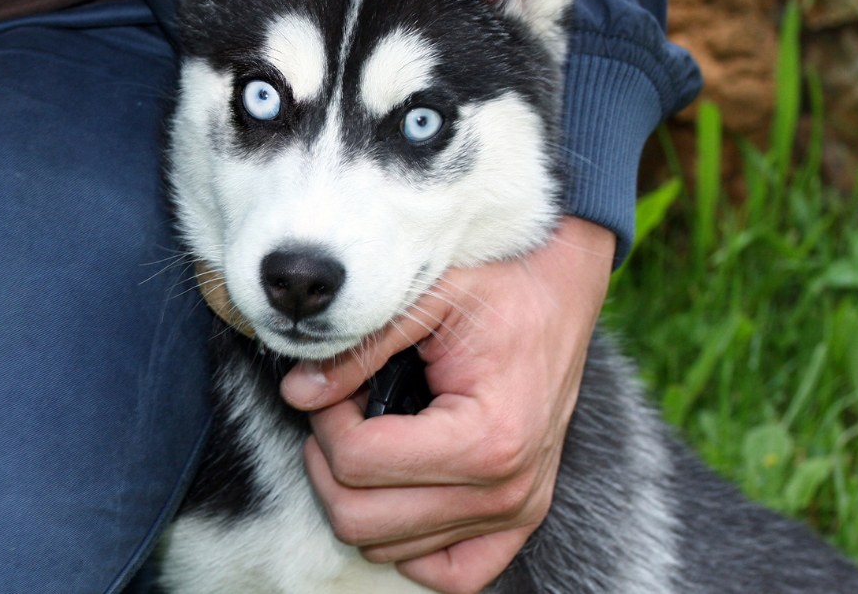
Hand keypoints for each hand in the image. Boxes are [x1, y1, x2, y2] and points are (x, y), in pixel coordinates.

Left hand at [279, 216, 613, 593]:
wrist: (560, 298)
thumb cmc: (500, 292)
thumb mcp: (427, 298)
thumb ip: (358, 348)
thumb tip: (297, 392)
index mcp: (487, 438)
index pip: (358, 463)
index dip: (326, 421)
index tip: (334, 385)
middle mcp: (506, 490)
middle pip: (361, 520)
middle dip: (330, 462)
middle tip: (343, 411)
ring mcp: (516, 513)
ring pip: (388, 550)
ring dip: (360, 496)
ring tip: (373, 435)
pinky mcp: (520, 522)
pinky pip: (453, 575)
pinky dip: (410, 545)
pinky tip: (397, 491)